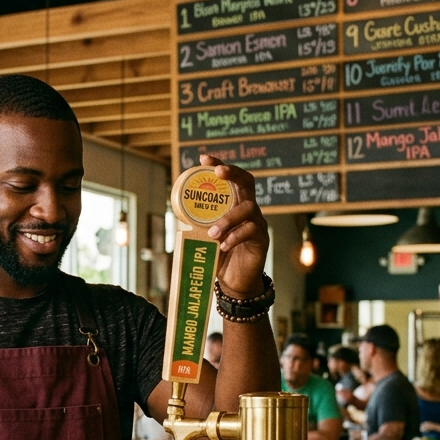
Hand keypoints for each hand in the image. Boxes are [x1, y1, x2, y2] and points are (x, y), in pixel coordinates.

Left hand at [197, 153, 268, 298]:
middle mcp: (249, 210)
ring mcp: (258, 223)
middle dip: (233, 173)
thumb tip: (177, 212)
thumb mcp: (205, 236)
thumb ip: (198, 223)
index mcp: (234, 205)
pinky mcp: (261, 240)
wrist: (235, 282)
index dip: (220, 165)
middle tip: (218, 172)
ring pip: (247, 209)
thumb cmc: (220, 256)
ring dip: (227, 219)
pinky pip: (251, 230)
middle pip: (247, 182)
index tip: (204, 158)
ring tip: (212, 234)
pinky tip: (223, 245)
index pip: (232, 179)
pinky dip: (234, 236)